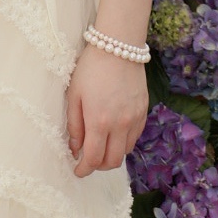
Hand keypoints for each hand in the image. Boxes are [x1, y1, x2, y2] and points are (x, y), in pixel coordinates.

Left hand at [65, 43, 148, 176]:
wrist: (118, 46)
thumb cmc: (91, 68)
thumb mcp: (74, 94)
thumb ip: (74, 125)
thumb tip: (75, 149)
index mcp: (99, 121)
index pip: (93, 159)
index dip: (84, 170)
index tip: (77, 171)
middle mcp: (120, 125)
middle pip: (112, 161)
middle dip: (98, 166)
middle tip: (88, 160)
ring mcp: (134, 119)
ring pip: (125, 151)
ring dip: (112, 154)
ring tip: (100, 145)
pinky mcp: (144, 112)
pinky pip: (135, 137)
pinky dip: (123, 141)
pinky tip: (114, 133)